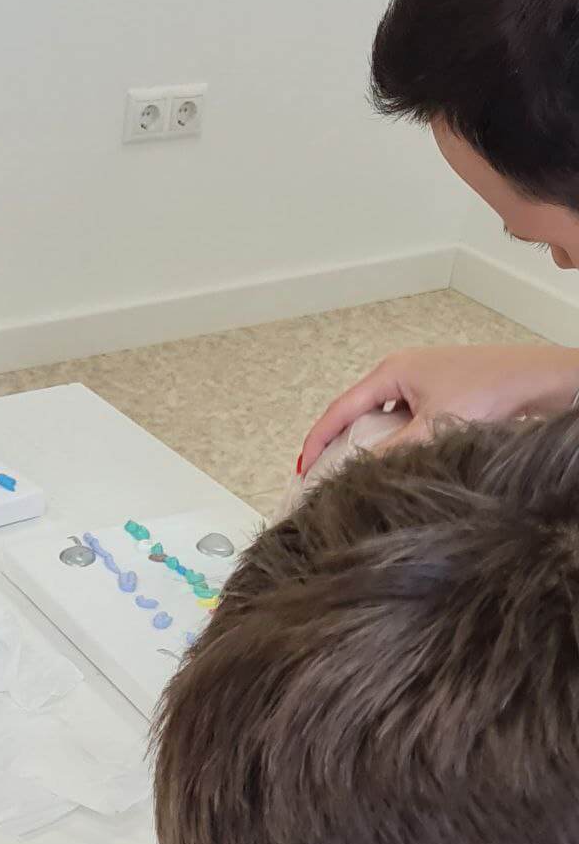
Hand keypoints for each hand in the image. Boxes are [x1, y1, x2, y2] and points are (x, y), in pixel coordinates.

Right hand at [300, 344, 578, 472]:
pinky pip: (405, 416)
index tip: (303, 467)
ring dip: (372, 441)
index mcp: (390, 372)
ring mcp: (422, 379)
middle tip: (327, 472)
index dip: (318, 439)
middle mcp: (401, 371)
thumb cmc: (490, 390)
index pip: (340, 409)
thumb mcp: (435, 426)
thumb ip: (394, 451)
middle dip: (342, 441)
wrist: (541, 380)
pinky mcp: (442, 390)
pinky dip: (397, 437)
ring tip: (361, 469)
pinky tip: (402, 457)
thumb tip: (360, 472)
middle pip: (358, 410)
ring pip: (383, 415)